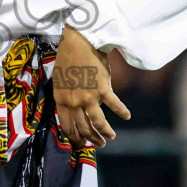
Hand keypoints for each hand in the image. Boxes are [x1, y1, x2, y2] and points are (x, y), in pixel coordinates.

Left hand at [52, 26, 130, 148]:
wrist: (79, 41)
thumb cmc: (69, 58)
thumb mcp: (60, 81)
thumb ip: (66, 97)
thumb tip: (76, 109)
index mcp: (60, 99)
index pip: (66, 126)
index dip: (74, 138)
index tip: (80, 144)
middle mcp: (73, 101)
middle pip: (83, 128)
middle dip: (92, 139)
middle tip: (99, 144)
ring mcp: (88, 96)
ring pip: (98, 123)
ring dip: (105, 132)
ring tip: (110, 137)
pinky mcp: (102, 89)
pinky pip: (114, 105)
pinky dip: (122, 112)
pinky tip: (126, 116)